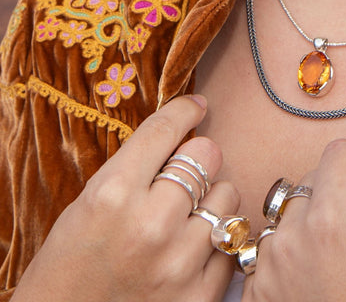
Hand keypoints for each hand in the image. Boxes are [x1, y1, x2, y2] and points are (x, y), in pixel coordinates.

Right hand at [12, 96, 239, 301]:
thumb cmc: (70, 265)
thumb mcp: (88, 204)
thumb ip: (136, 169)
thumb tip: (186, 132)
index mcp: (112, 195)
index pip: (165, 130)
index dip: (185, 110)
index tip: (196, 105)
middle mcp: (149, 225)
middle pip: (207, 155)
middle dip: (198, 159)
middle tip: (186, 175)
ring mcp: (177, 263)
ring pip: (227, 195)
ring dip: (211, 200)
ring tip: (186, 217)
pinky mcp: (198, 297)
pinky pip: (231, 242)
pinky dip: (216, 241)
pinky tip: (192, 248)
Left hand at [244, 139, 345, 301]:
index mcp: (332, 220)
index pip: (338, 151)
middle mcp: (289, 236)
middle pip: (310, 179)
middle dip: (335, 194)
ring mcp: (265, 266)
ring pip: (287, 211)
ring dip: (308, 222)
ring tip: (333, 262)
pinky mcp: (251, 291)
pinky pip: (269, 246)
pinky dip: (289, 251)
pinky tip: (312, 281)